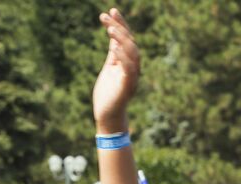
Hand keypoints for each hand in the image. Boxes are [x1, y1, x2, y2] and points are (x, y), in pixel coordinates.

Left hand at [91, 8, 139, 131]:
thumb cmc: (108, 94)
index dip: (120, 24)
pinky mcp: (128, 86)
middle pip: (130, 42)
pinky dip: (123, 57)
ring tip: (110, 28)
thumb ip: (113, 55)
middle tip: (107, 15)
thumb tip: (113, 38)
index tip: (111, 11)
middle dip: (120, 27)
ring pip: (132, 53)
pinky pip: (129, 69)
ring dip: (122, 39)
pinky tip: (114, 46)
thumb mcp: (109, 69)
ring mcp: (132, 76)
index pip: (126, 39)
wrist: (107, 116)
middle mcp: (133, 67)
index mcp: (128, 62)